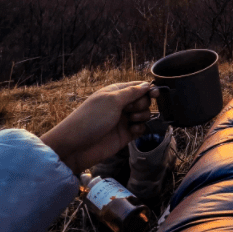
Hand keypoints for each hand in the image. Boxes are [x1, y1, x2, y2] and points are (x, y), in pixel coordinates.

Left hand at [40, 82, 158, 175]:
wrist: (76, 147)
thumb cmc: (91, 119)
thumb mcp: (112, 100)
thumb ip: (132, 92)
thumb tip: (147, 85)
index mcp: (116, 92)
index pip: (138, 86)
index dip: (148, 89)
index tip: (155, 94)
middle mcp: (121, 105)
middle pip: (143, 100)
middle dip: (142, 104)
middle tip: (130, 110)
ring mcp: (123, 120)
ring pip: (144, 114)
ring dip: (141, 117)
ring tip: (130, 122)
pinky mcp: (125, 135)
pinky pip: (141, 129)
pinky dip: (140, 129)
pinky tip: (132, 131)